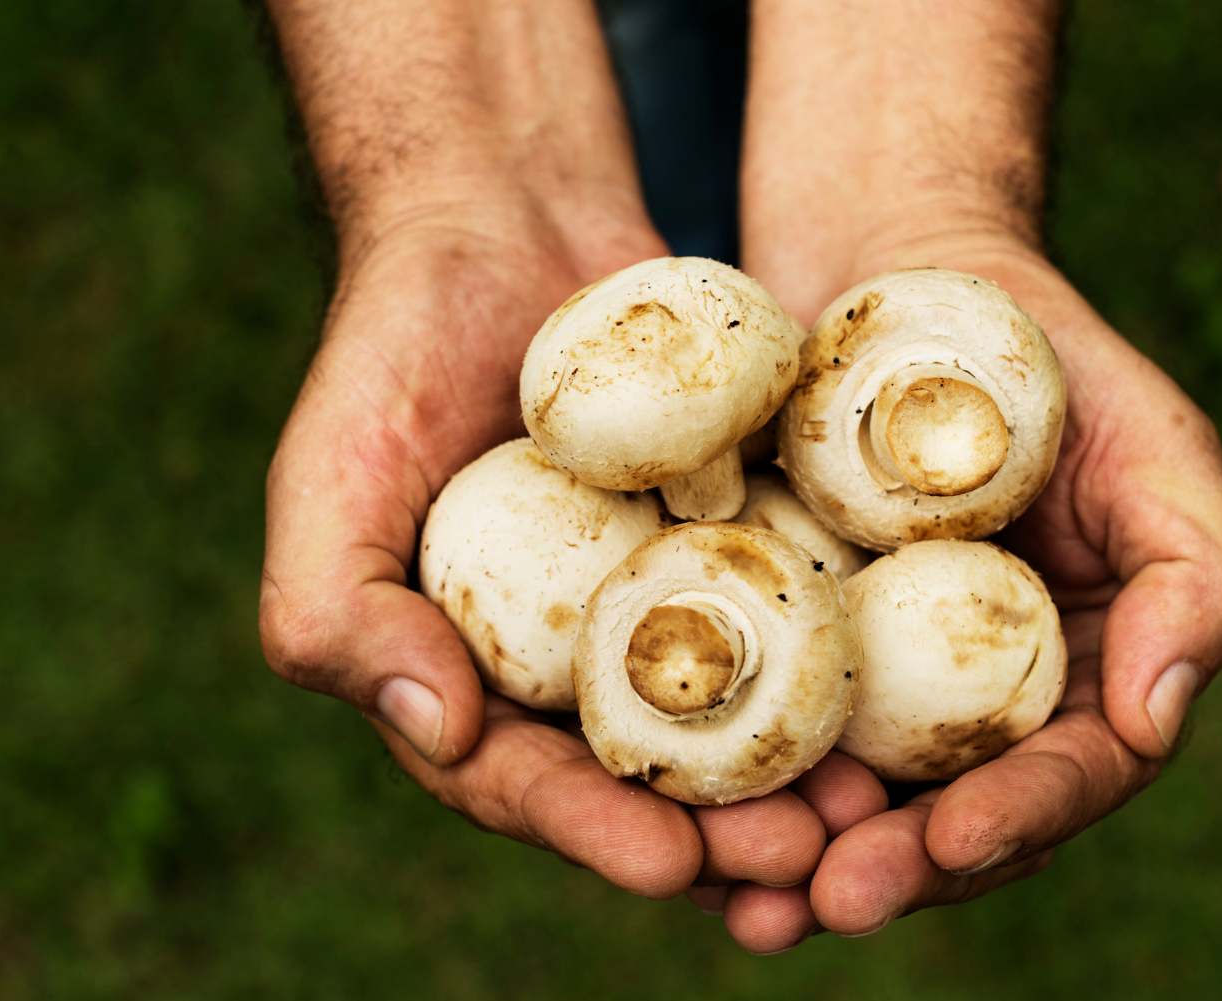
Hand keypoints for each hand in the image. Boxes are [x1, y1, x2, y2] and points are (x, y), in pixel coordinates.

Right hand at [258, 199, 835, 899]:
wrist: (508, 225)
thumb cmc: (397, 352)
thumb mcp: (332, 475)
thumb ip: (338, 614)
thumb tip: (443, 734)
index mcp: (471, 673)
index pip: (527, 780)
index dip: (594, 831)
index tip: (669, 864)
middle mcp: (572, 655)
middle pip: (651, 772)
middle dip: (721, 834)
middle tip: (800, 864)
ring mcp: (661, 596)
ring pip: (737, 711)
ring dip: (796, 773)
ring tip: (861, 814)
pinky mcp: (736, 534)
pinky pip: (791, 605)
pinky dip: (835, 656)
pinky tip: (889, 692)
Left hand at [715, 232, 1221, 949]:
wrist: (894, 267)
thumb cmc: (1043, 350)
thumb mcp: (1154, 443)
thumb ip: (1197, 579)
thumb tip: (1155, 723)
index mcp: (1073, 676)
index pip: (1060, 777)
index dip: (1009, 821)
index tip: (942, 842)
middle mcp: (970, 700)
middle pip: (938, 816)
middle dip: (886, 870)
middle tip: (816, 903)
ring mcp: (868, 676)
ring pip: (838, 796)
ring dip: (789, 859)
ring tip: (740, 897)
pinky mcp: (773, 635)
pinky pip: (747, 717)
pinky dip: (718, 771)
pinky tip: (674, 810)